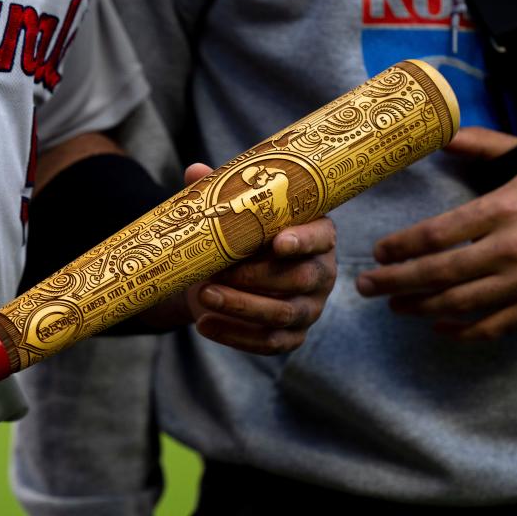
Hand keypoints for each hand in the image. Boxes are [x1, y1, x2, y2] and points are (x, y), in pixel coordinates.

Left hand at [183, 163, 336, 354]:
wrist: (224, 279)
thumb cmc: (238, 239)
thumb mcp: (230, 216)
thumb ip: (219, 194)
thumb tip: (195, 172)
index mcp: (316, 235)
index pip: (320, 237)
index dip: (303, 240)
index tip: (278, 242)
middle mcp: (321, 273)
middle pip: (299, 279)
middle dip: (255, 278)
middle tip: (217, 273)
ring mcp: (309, 308)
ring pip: (282, 314)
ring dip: (240, 306)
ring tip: (204, 296)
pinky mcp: (292, 337)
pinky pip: (269, 343)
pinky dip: (234, 336)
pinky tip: (205, 324)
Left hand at [355, 126, 516, 339]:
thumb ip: (480, 145)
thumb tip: (440, 135)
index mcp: (501, 210)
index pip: (438, 234)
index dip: (402, 247)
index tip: (378, 253)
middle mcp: (511, 249)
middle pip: (441, 272)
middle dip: (396, 281)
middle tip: (366, 286)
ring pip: (461, 302)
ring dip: (420, 306)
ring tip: (393, 305)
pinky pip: (493, 327)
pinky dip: (462, 332)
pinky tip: (437, 326)